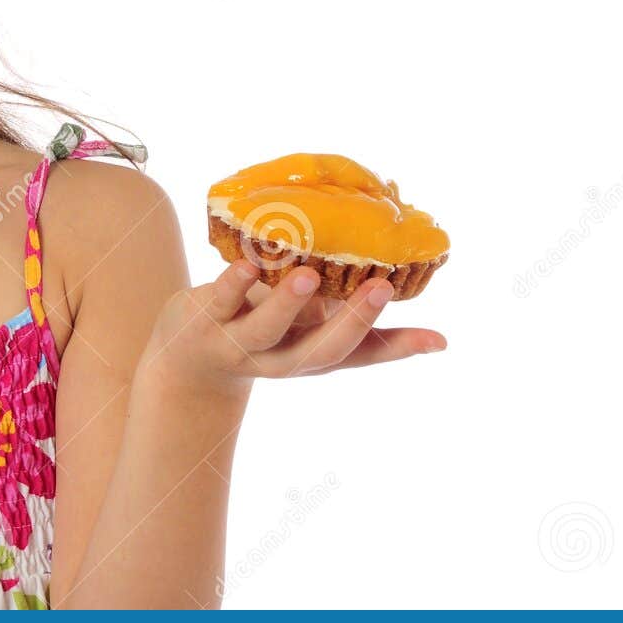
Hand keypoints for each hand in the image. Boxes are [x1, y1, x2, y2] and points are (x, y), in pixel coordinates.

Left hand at [140, 260, 447, 400]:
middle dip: (352, 322)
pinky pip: (221, 301)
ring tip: (307, 274)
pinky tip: (247, 264)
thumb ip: (342, 305)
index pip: (362, 356)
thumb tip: (401, 277)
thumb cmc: (258, 329)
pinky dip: (234, 283)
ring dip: (288, 303)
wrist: (185, 358)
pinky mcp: (204, 319)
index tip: (437, 338)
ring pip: (267, 330)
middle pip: (321, 350)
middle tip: (381, 289)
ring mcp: (240, 343)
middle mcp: (281, 356)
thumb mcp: (302, 324)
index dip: (399, 349)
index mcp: (312, 354)